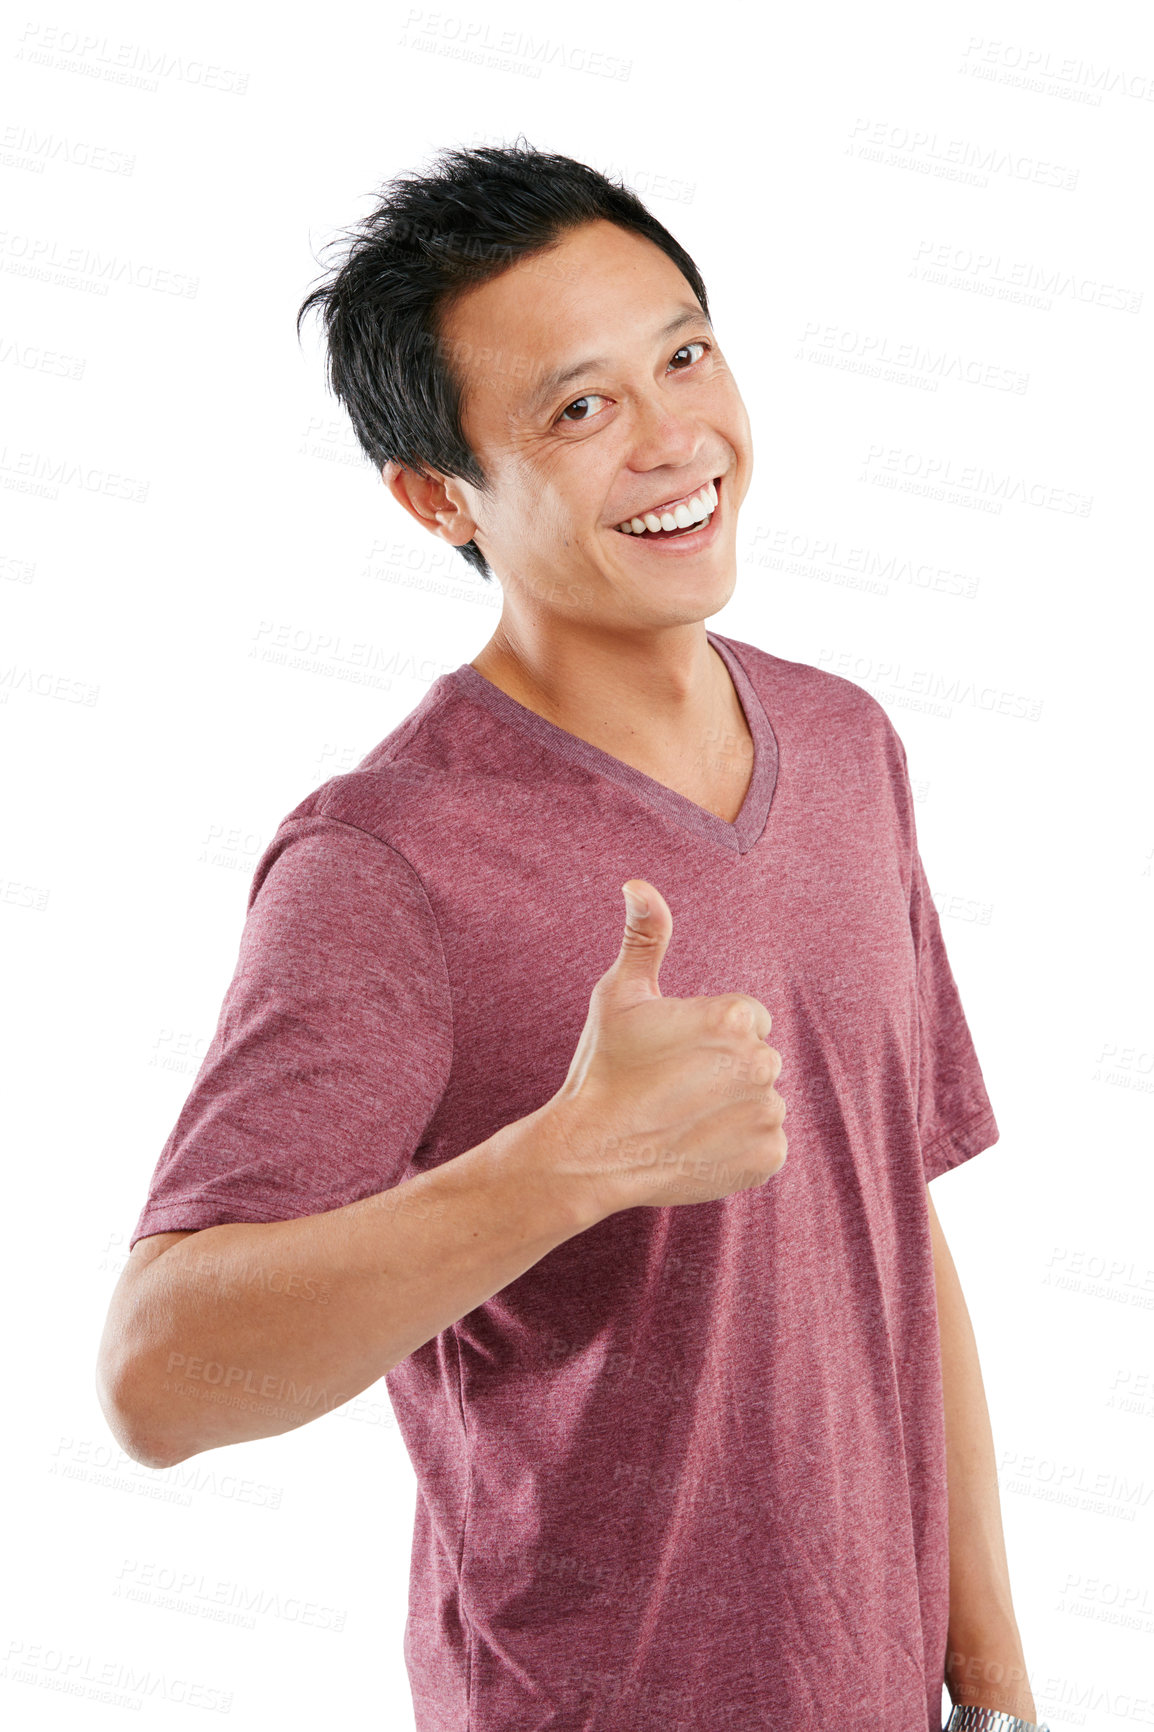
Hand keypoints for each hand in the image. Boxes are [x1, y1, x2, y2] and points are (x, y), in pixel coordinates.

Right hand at [544, 878, 786, 1217]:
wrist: (590, 1154)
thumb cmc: (603, 1067)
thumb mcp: (618, 994)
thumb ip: (644, 936)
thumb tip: (638, 884)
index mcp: (735, 1016)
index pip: (748, 1018)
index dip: (708, 1034)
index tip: (673, 1053)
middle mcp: (762, 1063)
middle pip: (756, 1058)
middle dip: (723, 1069)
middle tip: (673, 1087)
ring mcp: (767, 1114)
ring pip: (760, 1100)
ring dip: (731, 1107)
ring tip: (681, 1117)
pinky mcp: (769, 1158)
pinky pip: (765, 1141)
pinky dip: (738, 1145)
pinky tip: (696, 1144)